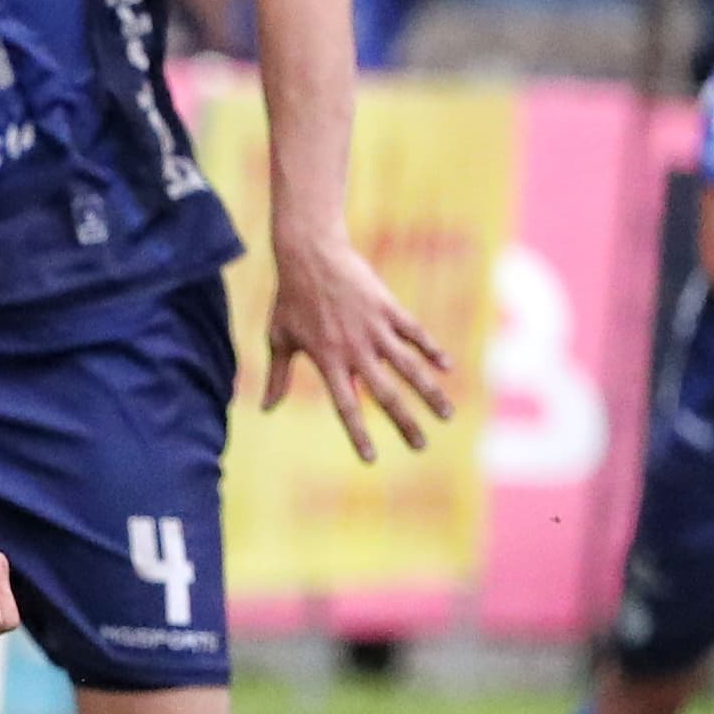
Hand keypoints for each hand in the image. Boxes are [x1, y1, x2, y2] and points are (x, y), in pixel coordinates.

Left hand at [262, 223, 453, 460]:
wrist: (309, 255)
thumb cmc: (290, 298)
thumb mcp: (278, 337)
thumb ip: (277, 376)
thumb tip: (266, 409)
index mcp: (327, 360)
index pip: (345, 406)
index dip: (357, 433)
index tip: (371, 458)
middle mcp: (354, 349)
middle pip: (384, 394)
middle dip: (405, 422)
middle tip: (421, 446)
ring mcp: (374, 328)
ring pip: (409, 367)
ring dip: (430, 392)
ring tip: (447, 415)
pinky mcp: (389, 308)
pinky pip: (415, 334)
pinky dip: (432, 350)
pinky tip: (447, 367)